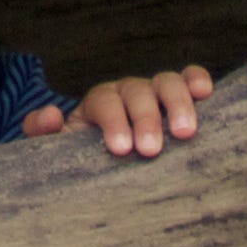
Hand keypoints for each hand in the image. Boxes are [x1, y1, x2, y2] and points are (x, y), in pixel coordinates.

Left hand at [25, 66, 218, 158]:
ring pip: (166, 83)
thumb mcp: (56, 148)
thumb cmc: (83, 158)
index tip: (120, 149)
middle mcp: (127, 92)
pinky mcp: (180, 101)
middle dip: (145, 119)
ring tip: (185, 133)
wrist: (103, 166)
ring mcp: (155, 93)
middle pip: (138, 92)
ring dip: (176, 104)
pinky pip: (189, 80)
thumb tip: (51, 114)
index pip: (105, 101)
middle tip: (150, 150)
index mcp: (99, 102)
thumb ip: (42, 132)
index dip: (113, 122)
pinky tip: (205, 93)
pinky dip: (197, 81)